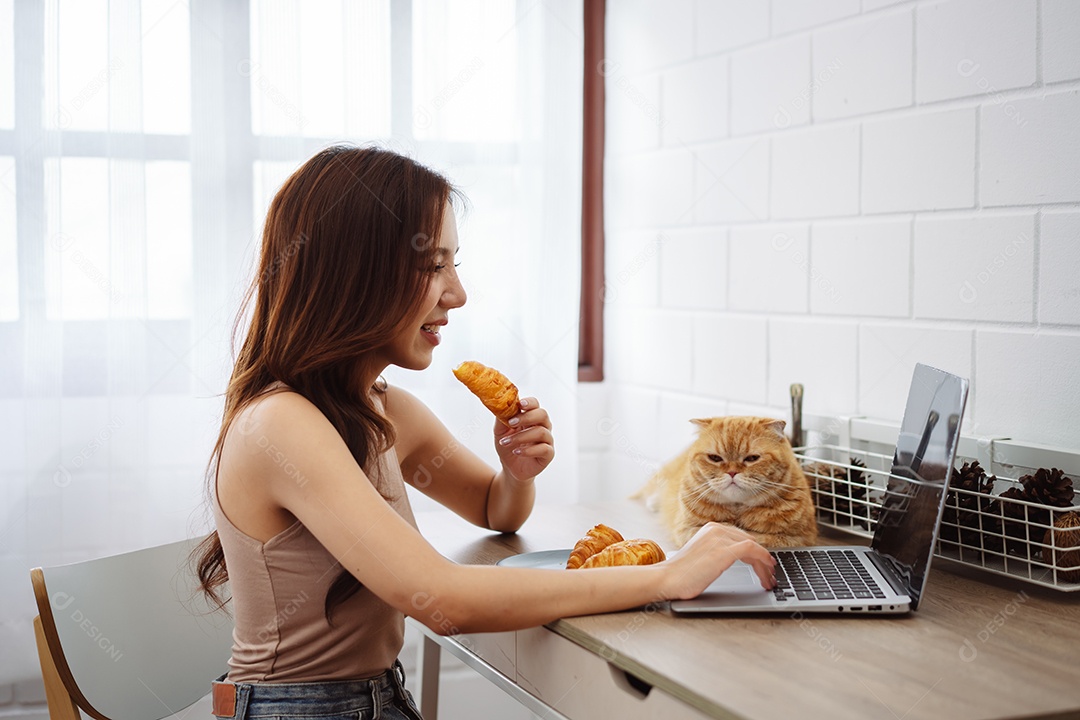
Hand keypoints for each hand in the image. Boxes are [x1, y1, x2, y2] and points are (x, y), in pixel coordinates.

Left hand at [493, 397, 553, 482]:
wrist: (509, 467)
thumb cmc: (507, 446)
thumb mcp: (500, 431)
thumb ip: (501, 418)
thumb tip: (500, 406)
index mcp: (531, 417)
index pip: (535, 404)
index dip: (529, 403)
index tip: (520, 404)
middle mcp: (542, 426)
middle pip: (542, 414)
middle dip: (526, 417)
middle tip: (511, 423)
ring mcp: (547, 440)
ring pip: (541, 432)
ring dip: (521, 437)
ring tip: (506, 442)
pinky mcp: (548, 454)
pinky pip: (544, 449)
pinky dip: (529, 450)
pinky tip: (517, 452)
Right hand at [660, 523, 775, 600]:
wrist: (668, 579)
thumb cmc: (681, 574)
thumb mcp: (702, 556)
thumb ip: (717, 552)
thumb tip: (737, 560)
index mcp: (710, 528)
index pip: (740, 538)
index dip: (755, 552)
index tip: (763, 565)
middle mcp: (716, 529)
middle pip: (749, 542)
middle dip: (762, 560)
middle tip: (770, 574)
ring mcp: (720, 538)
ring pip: (753, 547)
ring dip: (765, 564)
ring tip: (769, 579)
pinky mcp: (725, 550)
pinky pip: (753, 551)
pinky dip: (763, 561)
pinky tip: (767, 572)